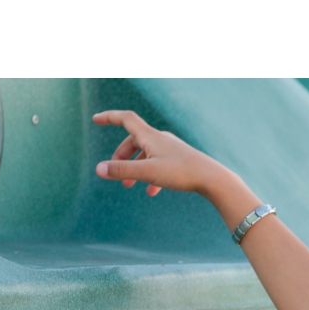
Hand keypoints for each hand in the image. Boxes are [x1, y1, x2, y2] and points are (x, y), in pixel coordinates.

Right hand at [93, 110, 231, 197]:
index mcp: (150, 136)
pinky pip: (160, 164)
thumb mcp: (148, 173)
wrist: (212, 178)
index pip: (125, 119)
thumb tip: (98, 170)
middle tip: (114, 172)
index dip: (109, 117)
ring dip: (135, 168)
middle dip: (121, 156)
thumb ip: (122, 171)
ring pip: (146, 154)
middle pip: (134, 140)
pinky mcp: (180, 160)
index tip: (95, 119)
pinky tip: (152, 192)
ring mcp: (171, 149)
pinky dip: (151, 175)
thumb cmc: (181, 173)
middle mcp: (160, 139)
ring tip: (129, 186)